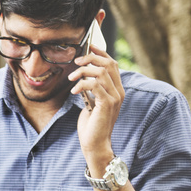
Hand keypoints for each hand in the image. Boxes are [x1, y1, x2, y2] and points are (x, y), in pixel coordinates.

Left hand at [70, 44, 123, 166]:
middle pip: (109, 64)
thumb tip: (82, 77)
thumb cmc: (91, 125)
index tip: (88, 47)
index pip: (112, 64)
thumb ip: (92, 90)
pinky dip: (82, 84)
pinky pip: (95, 85)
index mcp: (117, 89)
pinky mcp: (107, 104)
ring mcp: (115, 97)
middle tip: (76, 62)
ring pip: (101, 72)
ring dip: (83, 72)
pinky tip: (74, 91)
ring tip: (71, 79)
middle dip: (91, 59)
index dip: (101, 53)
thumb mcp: (92, 103)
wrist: (95, 144)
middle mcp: (119, 91)